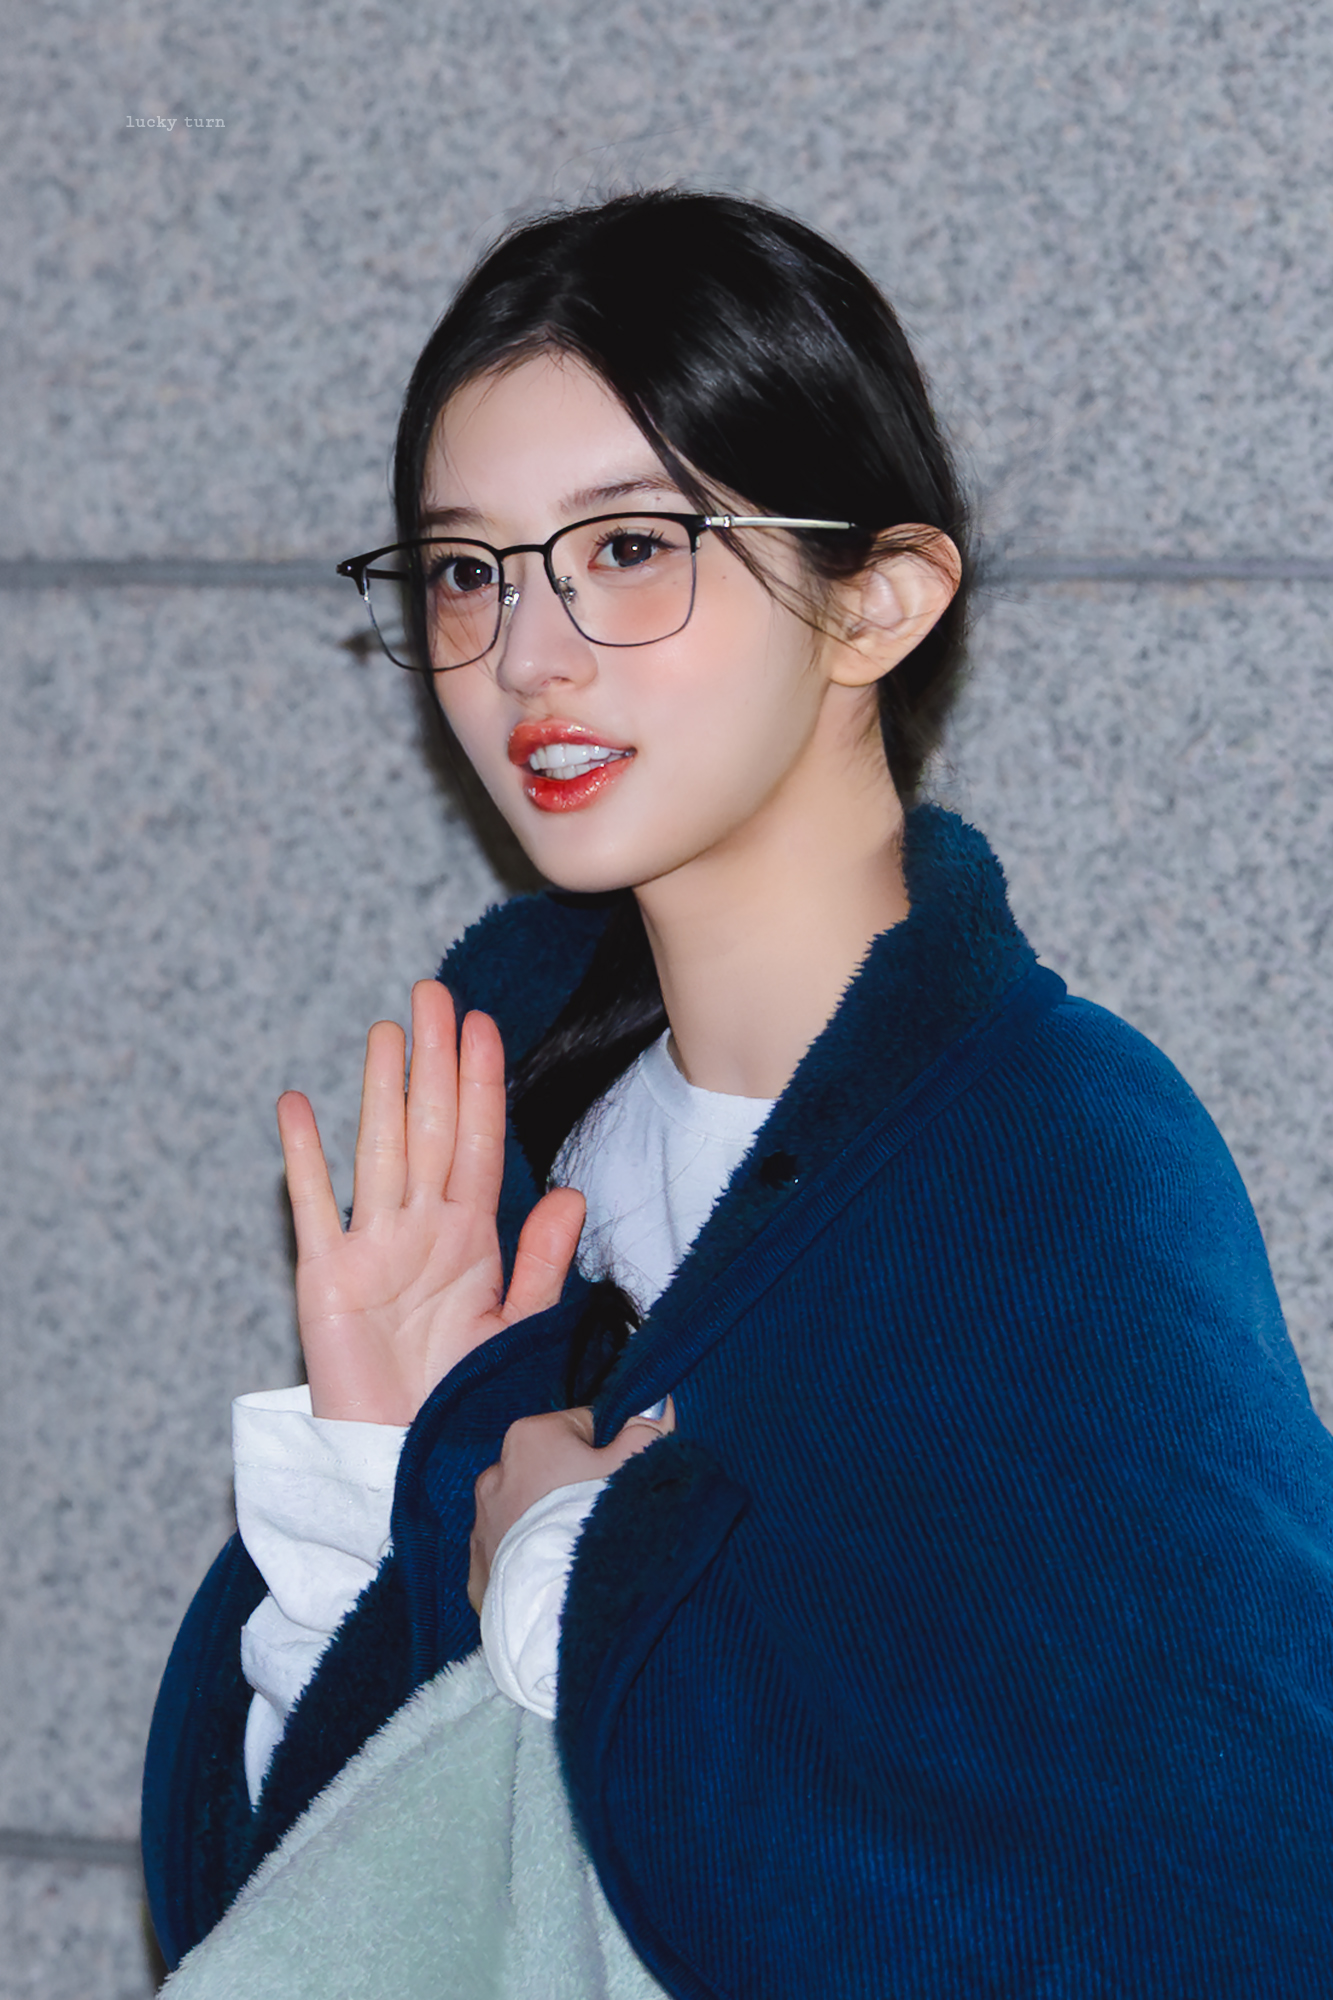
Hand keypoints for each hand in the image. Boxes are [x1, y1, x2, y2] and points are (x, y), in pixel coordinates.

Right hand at [277, 980, 585, 1424]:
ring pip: (379, 1151)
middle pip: (428, 1129)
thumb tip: (570, 1194)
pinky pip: (314, 1207)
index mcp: (469, 1239)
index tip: (484, 1026)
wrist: (408, 1466)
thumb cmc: (460, 1400)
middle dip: (435, 1063)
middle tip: (435, 995)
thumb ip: (540, 1263)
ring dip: (382, 1090)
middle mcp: (420, 1230)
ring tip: (387, 1031)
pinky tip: (297, 1106)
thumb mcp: (517, 1329)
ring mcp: (371, 1248)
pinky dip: (304, 1158)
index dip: (480, 1085)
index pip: (476, 1142)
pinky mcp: (326, 1279)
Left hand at [467, 1399, 675, 1611]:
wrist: (562, 1610)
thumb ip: (646, 1430)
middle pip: (552, 1468)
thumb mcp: (634, 1467)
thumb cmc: (598, 1527)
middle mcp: (495, 1473)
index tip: (621, 1480)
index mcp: (531, 1436)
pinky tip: (555, 1576)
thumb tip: (656, 1404)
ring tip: (579, 1551)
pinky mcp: (478, 1572)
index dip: (611, 1452)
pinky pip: (510, 1555)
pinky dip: (530, 1560)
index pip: (584, 1427)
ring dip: (549, 1522)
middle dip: (575, 1486)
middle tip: (603, 1518)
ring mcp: (482, 1525)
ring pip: (528, 1511)